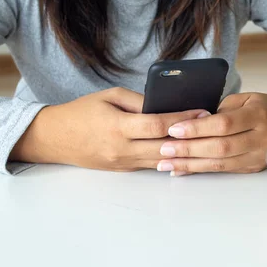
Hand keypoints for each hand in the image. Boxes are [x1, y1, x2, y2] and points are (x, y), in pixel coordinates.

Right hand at [10, 87, 208, 171]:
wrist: (54, 138)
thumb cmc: (81, 112)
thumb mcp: (109, 96)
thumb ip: (138, 101)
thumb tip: (165, 105)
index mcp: (117, 128)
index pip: (158, 125)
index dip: (183, 119)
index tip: (202, 111)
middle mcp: (122, 149)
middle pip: (165, 147)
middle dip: (191, 137)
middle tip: (213, 126)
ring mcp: (123, 163)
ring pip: (162, 160)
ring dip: (184, 151)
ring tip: (204, 137)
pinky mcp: (123, 169)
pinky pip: (151, 164)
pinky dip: (168, 157)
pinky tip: (184, 148)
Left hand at [156, 93, 266, 175]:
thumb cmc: (262, 106)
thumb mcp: (245, 99)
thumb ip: (220, 110)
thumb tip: (191, 124)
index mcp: (258, 115)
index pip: (224, 124)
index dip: (198, 128)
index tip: (174, 129)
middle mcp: (260, 138)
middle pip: (220, 147)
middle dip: (189, 149)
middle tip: (163, 149)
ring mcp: (258, 156)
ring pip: (220, 163)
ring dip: (189, 164)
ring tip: (165, 164)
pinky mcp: (253, 168)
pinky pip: (223, 171)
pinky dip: (199, 170)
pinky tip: (180, 170)